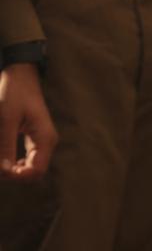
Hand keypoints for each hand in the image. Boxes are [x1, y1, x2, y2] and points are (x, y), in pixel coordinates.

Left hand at [0, 64, 57, 179]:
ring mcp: (42, 142)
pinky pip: (27, 159)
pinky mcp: (35, 140)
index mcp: (45, 139)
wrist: (20, 74)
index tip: (0, 170)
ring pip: (30, 167)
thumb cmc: (14, 91)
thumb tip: (3, 171)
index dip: (18, 176)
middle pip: (34, 172)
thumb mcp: (6, 118)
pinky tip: (3, 158)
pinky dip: (14, 162)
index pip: (36, 170)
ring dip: (13, 169)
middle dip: (14, 174)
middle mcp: (47, 143)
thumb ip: (5, 145)